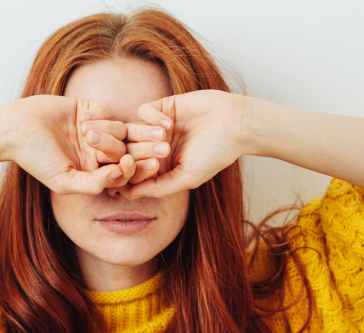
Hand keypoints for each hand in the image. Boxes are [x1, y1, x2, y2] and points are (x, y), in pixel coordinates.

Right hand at [2, 95, 136, 193]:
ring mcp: (94, 130)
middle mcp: (97, 152)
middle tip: (99, 140)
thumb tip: (118, 176)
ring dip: (106, 129)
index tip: (128, 162)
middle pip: (125, 150)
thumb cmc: (36, 159)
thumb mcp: (62, 181)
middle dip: (119, 146)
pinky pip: (108, 111)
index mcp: (93, 171)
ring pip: (120, 129)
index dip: (132, 169)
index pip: (122, 173)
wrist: (16, 129)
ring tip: (84, 129)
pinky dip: (100, 114)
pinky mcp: (88, 110)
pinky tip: (82, 117)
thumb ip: (91, 184)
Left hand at [126, 90, 251, 198]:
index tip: (148, 168)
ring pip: (131, 130)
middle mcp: (154, 147)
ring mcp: (156, 126)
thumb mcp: (187, 177)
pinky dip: (151, 118)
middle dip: (138, 153)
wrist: (235, 124)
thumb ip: (158, 188)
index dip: (131, 172)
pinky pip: (143, 111)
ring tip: (165, 139)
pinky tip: (169, 123)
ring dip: (144, 136)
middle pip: (128, 151)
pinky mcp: (163, 107)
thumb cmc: (215, 155)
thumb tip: (129, 194)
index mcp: (159, 167)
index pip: (132, 171)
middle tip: (162, 152)